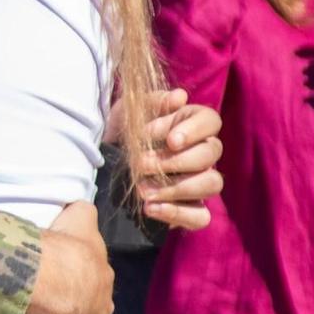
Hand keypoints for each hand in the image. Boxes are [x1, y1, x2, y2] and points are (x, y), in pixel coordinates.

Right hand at [23, 202, 112, 313]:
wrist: (55, 282)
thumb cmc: (64, 248)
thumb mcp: (78, 218)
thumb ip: (83, 213)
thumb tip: (83, 208)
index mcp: (102, 275)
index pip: (94, 277)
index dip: (77, 277)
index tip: (62, 277)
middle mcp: (104, 305)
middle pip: (93, 306)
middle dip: (78, 305)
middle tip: (53, 302)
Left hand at [133, 89, 224, 231]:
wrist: (101, 164)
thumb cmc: (121, 132)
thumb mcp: (129, 111)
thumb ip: (153, 101)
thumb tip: (180, 97)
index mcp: (191, 124)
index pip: (212, 121)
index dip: (194, 130)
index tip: (170, 140)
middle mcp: (201, 153)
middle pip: (211, 154)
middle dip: (175, 161)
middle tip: (142, 164)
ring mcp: (199, 183)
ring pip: (212, 184)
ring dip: (177, 188)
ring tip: (144, 189)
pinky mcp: (191, 210)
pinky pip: (201, 217)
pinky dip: (178, 213)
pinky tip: (151, 208)